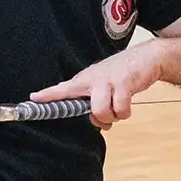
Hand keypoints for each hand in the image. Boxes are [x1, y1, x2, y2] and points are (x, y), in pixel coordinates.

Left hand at [30, 45, 160, 127]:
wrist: (147, 57)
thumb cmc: (122, 74)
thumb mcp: (103, 85)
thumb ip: (95, 103)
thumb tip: (98, 123)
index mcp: (85, 80)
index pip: (63, 88)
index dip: (49, 94)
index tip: (33, 98)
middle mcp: (93, 79)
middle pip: (90, 109)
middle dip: (102, 118)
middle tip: (108, 117)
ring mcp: (108, 80)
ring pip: (103, 111)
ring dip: (115, 116)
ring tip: (120, 108)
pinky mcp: (125, 82)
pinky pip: (122, 109)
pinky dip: (126, 112)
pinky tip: (128, 104)